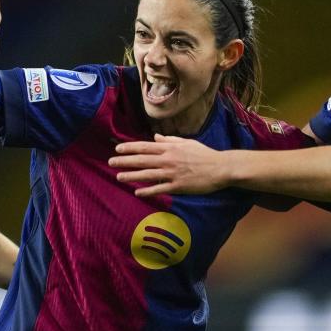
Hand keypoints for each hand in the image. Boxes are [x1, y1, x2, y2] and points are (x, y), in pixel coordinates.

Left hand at [109, 134, 228, 196]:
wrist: (220, 168)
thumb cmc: (204, 154)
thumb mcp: (187, 143)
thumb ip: (170, 140)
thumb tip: (156, 138)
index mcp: (170, 148)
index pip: (145, 147)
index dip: (130, 147)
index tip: (118, 148)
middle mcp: (168, 160)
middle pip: (142, 160)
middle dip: (125, 161)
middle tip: (111, 162)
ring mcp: (172, 173)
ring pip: (147, 174)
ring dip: (132, 176)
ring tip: (118, 177)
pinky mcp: (178, 186)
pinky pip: (159, 189)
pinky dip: (148, 190)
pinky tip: (137, 192)